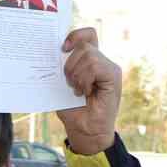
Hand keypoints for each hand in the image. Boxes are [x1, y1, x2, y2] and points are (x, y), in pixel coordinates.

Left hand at [55, 27, 119, 155]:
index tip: (62, 48)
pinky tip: (85, 92)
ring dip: (77, 74)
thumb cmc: (74, 111)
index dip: (75, 35)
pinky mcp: (113, 76)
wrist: (86, 132)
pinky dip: (85, 79)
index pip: (88, 35)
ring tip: (77, 90)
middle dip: (70, 64)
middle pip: (84, 45)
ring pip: (89, 55)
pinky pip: (96, 66)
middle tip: (69, 83)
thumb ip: (61, 69)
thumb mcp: (62, 86)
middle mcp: (102, 62)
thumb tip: (52, 54)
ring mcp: (110, 68)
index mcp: (91, 61)